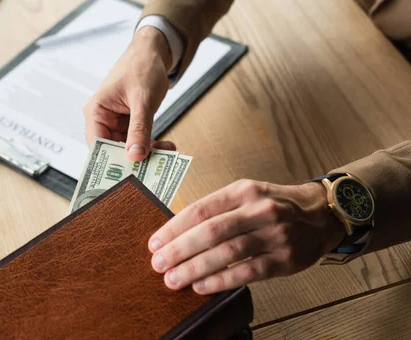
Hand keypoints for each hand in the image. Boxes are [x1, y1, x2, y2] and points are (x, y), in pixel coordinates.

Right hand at [84, 27, 174, 160]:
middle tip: (152, 172)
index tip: (128, 176)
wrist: (154, 53)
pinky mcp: (130, 124)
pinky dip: (152, 146)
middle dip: (133, 161)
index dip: (110, 164)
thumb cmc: (142, 67)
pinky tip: (167, 147)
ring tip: (166, 155)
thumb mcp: (142, 99)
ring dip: (147, 154)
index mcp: (96, 112)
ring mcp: (117, 124)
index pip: (97, 146)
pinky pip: (139, 141)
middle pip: (113, 151)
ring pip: (128, 149)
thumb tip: (135, 155)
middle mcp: (103, 120)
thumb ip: (139, 128)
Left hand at [148, 179, 345, 293]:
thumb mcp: (246, 194)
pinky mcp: (284, 259)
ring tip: (173, 279)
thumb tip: (178, 232)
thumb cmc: (274, 204)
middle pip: (211, 231)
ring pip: (227, 253)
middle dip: (179, 249)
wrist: (321, 214)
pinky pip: (247, 272)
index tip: (155, 242)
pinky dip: (221, 280)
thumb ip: (217, 210)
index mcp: (243, 191)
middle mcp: (258, 210)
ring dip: (195, 268)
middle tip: (158, 263)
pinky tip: (201, 286)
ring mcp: (274, 235)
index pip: (201, 209)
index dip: (174, 227)